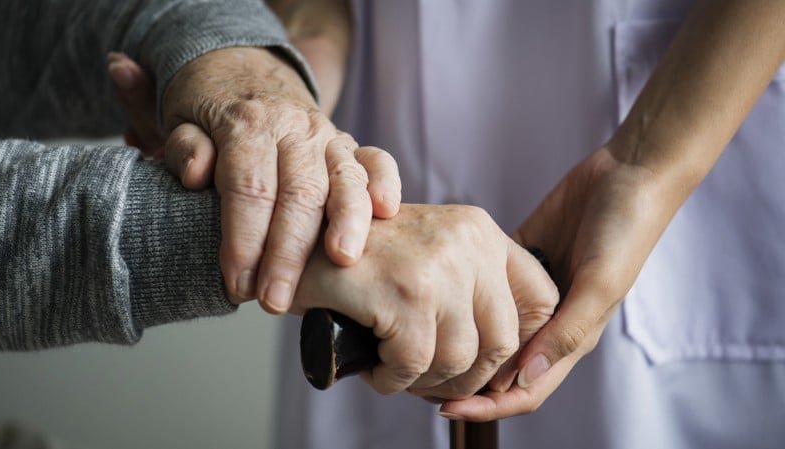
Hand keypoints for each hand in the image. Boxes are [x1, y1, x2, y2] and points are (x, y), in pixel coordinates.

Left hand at [107, 49, 401, 312]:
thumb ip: (185, 147)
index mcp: (248, 123)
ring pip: (344, 178)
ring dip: (347, 222)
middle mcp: (295, 127)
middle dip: (288, 252)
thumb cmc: (210, 111)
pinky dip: (384, 183)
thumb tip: (198, 173)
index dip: (243, 239)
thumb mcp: (180, 120)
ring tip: (342, 261)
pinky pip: (377, 160)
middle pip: (299, 192)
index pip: (249, 187)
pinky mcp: (351, 145)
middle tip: (275, 300)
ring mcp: (328, 136)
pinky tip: (386, 212)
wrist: (244, 72)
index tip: (237, 284)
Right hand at [292, 204, 557, 398]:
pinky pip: (413, 366)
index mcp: (480, 230)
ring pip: (458, 359)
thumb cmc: (363, 258)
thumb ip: (474, 287)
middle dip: (468, 377)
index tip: (489, 366)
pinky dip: (392, 381)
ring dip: (425, 381)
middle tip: (432, 382)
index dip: (523, 344)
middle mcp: (468, 242)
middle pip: (502, 341)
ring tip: (397, 372)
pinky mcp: (404, 294)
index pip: (540, 298)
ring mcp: (438, 267)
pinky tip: (376, 369)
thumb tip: (511, 359)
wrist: (296, 241)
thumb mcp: (431, 255)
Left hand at [440, 145, 676, 420]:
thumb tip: (525, 378)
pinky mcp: (520, 258)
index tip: (444, 409)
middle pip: (500, 367)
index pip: (525, 388)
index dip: (488, 406)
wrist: (628, 174)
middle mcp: (548, 321)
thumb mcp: (600, 284)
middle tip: (419, 379)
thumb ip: (567, 332)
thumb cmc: (625, 231)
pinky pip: (486, 285)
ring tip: (421, 341)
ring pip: (489, 329)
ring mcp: (531, 291)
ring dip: (461, 340)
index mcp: (571, 336)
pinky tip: (437, 295)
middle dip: (464, 381)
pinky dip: (464, 295)